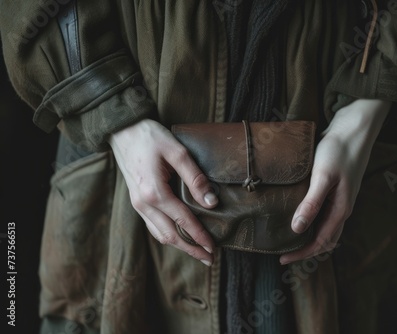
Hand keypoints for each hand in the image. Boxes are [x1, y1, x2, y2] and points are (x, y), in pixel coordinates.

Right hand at [108, 119, 217, 265]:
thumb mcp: (177, 152)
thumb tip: (211, 203)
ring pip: (159, 234)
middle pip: (170, 236)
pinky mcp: (136, 201)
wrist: (122, 129)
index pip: (183, 222)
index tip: (214, 248)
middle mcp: (143, 204)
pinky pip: (152, 225)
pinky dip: (167, 235)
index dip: (200, 237)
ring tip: (197, 251)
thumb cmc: (150, 137)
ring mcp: (137, 204)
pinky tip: (179, 236)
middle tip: (209, 258)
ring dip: (179, 245)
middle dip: (191, 249)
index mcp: (154, 193)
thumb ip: (195, 179)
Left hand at [280, 99, 390, 264]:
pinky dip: (311, 220)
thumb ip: (312, 203)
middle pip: (324, 239)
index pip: (321, 242)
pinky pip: (322, 213)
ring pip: (324, 227)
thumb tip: (297, 229)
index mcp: (340, 209)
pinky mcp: (334, 188)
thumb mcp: (323, 176)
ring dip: (308, 237)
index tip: (282, 260)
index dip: (302, 254)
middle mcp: (341, 208)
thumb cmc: (339, 150)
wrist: (353, 128)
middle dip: (305, 250)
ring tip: (288, 238)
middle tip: (283, 254)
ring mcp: (339, 199)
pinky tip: (296, 214)